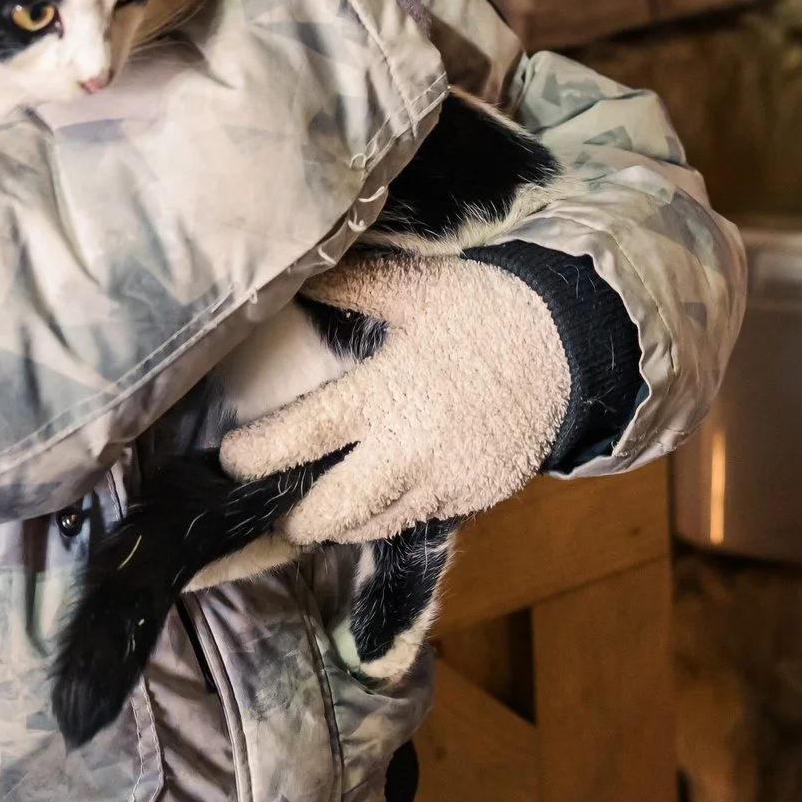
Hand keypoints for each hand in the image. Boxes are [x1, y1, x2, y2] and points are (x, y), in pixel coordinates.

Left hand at [219, 251, 570, 542]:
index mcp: (387, 393)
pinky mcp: (473, 498)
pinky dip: (392, 511)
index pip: (304, 436)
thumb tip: (296, 276)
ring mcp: (444, 482)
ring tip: (318, 512)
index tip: (228, 460)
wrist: (573, 345)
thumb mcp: (417, 288)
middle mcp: (409, 449)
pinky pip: (418, 517)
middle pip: (332, 511)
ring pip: (373, 526)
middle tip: (270, 511)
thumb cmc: (488, 310)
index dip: (258, 455)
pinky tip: (382, 495)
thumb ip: (352, 285)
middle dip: (294, 519)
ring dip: (340, 523)